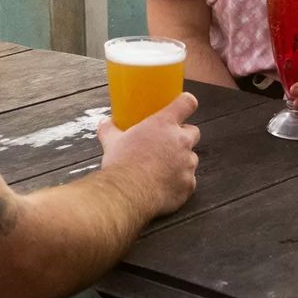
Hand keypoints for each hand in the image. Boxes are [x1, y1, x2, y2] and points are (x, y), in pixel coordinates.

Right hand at [97, 91, 200, 218]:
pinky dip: (179, 183)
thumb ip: (109, 129)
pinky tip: (164, 187)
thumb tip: (104, 123)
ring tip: (162, 170)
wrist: (127, 193)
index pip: (187, 103)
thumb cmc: (121, 164)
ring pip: (191, 159)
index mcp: (164, 124)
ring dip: (181, 162)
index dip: (186, 103)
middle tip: (167, 144)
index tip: (183, 106)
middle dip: (183, 137)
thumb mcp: (112, 142)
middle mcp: (181, 141)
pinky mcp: (188, 184)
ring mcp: (187, 164)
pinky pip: (188, 181)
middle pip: (193, 132)